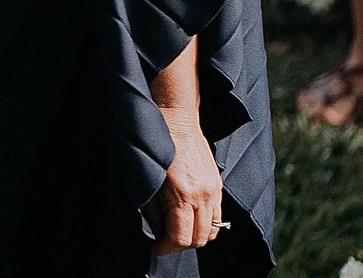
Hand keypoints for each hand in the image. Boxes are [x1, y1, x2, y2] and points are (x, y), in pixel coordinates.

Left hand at [149, 109, 225, 255]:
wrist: (176, 116)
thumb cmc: (154, 143)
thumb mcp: (146, 176)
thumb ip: (152, 207)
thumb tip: (157, 230)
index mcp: (183, 193)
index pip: (182, 237)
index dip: (167, 248)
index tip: (155, 248)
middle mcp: (203, 194)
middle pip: (200, 239)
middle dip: (181, 245)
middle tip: (164, 242)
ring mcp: (214, 189)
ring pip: (213, 230)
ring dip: (195, 236)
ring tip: (176, 231)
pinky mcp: (218, 184)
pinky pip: (217, 215)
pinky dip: (205, 223)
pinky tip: (188, 217)